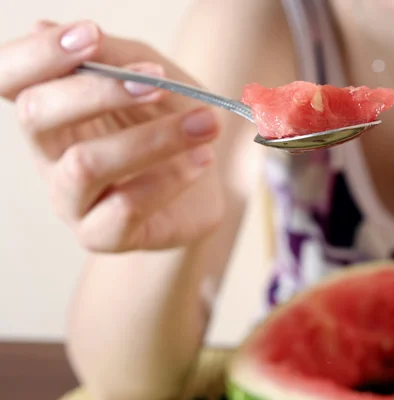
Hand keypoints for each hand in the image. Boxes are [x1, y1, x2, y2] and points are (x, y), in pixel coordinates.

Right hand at [0, 20, 223, 251]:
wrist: (209, 182)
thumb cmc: (171, 123)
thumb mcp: (156, 78)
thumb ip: (116, 57)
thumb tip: (43, 27)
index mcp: (54, 110)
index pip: (9, 78)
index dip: (38, 54)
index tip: (91, 34)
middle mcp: (50, 155)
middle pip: (35, 115)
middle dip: (99, 91)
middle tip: (158, 81)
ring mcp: (71, 200)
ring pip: (85, 164)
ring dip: (152, 138)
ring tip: (206, 124)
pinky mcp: (102, 235)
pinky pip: (125, 206)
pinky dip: (171, 178)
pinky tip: (202, 159)